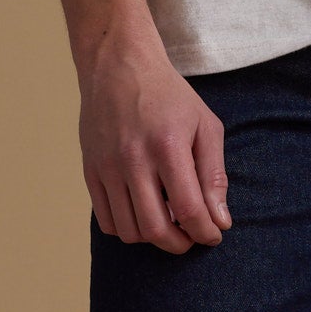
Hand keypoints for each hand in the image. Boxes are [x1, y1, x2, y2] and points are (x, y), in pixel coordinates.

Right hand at [77, 12, 229, 249]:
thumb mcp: (205, 126)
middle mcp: (133, 159)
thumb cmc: (169, 96)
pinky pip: (106, 220)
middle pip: (155, 229)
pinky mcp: (90, 171)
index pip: (188, 209)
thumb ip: (214, 175)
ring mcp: (107, 167)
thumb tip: (220, 221)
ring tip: (169, 226)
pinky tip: (144, 215)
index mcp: (167, 145)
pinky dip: (127, 229)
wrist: (118, 66)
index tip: (213, 236)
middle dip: (180, 245)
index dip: (205, 232)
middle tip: (191, 239)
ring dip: (153, 240)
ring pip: (129, 231)